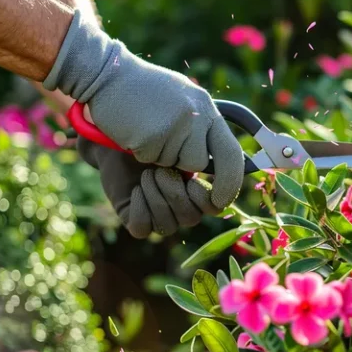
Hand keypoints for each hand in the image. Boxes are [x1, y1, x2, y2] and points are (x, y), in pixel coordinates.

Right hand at [45, 10, 242, 209]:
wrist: (106, 73)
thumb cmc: (142, 89)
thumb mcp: (182, 99)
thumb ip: (200, 126)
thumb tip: (214, 160)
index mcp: (207, 107)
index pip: (232, 153)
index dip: (230, 180)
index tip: (220, 199)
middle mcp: (197, 116)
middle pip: (198, 163)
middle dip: (181, 163)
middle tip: (163, 146)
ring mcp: (176, 125)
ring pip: (173, 163)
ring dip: (158, 155)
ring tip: (145, 129)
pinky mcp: (153, 135)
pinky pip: (150, 159)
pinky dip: (140, 151)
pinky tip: (133, 130)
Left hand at [77, 137, 227, 238]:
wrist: (115, 127)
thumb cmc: (157, 124)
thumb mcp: (193, 128)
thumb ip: (219, 146)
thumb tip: (235, 166)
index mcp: (202, 186)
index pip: (217, 205)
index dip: (208, 195)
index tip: (194, 174)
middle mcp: (184, 204)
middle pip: (192, 217)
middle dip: (174, 190)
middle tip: (159, 167)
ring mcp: (161, 213)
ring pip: (168, 225)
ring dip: (155, 195)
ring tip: (146, 173)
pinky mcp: (137, 218)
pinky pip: (143, 228)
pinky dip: (139, 207)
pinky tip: (136, 189)